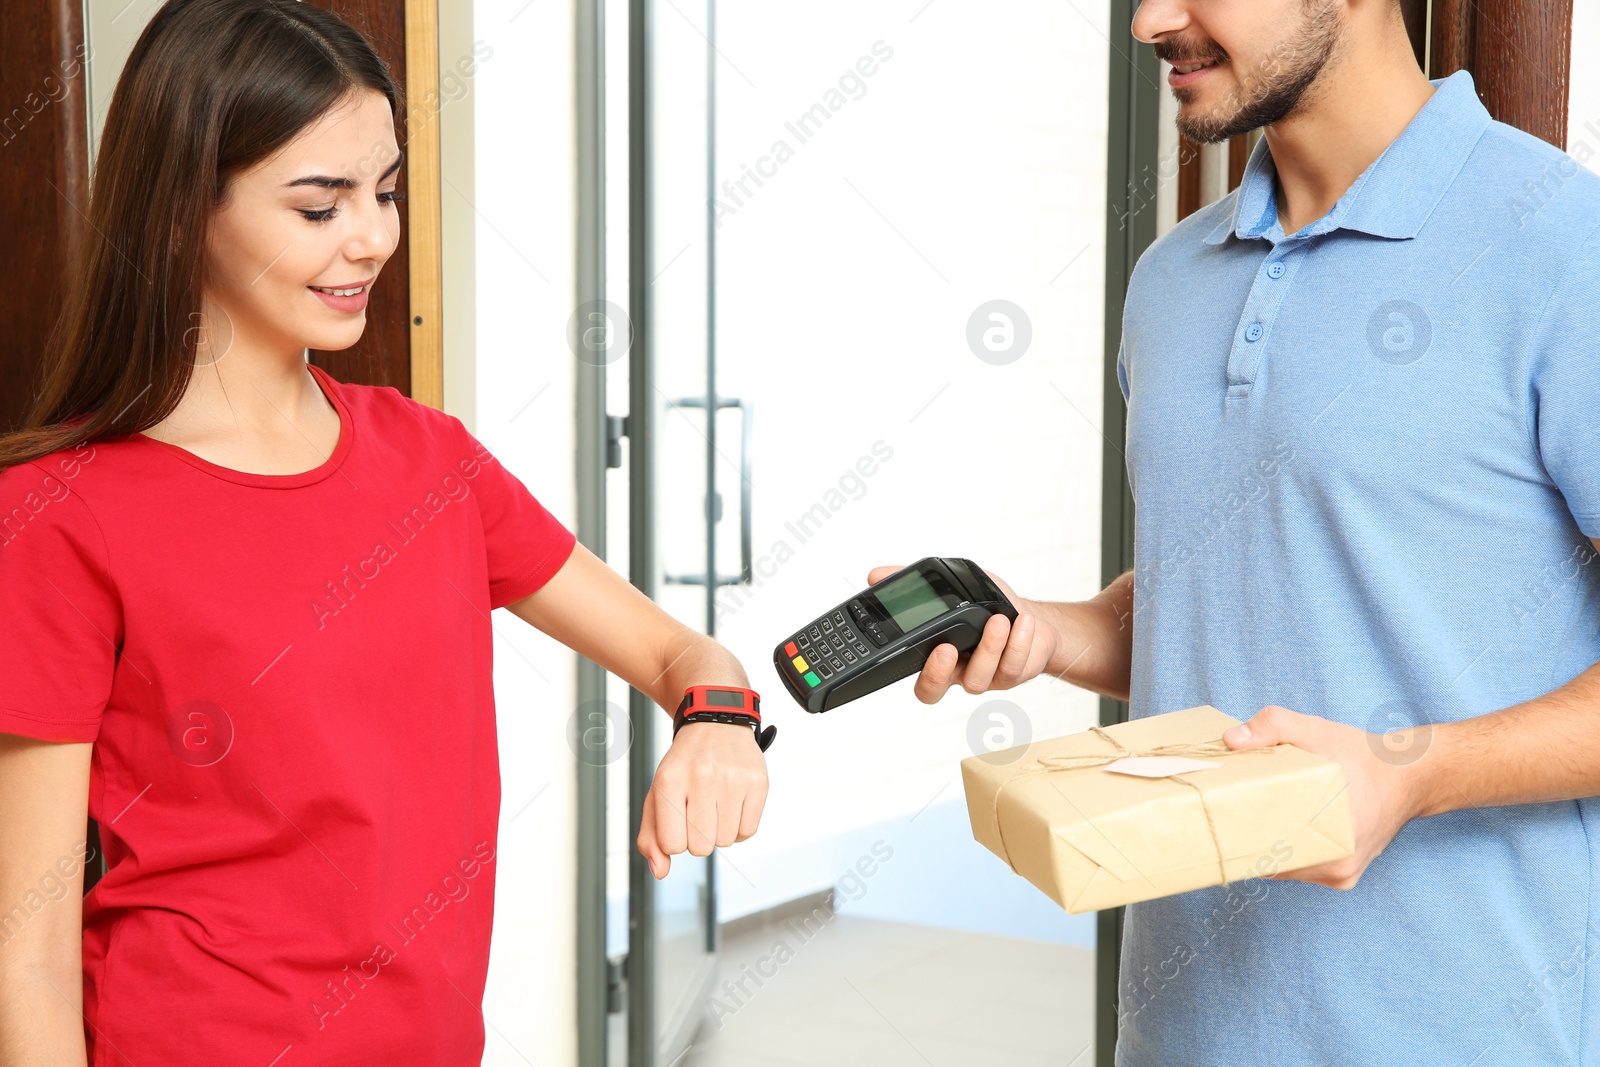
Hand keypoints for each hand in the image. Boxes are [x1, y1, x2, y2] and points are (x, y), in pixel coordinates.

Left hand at [636, 721, 768, 879]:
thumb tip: (660, 872)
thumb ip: (651, 836)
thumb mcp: (658, 794)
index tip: (679, 820)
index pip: (673, 844)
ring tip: (716, 805)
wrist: (715, 724)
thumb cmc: (683, 766)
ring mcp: (733, 779)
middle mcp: (702, 776)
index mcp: (669, 780)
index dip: (675, 840)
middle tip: (698, 811)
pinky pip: (748, 832)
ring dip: (720, 832)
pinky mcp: (758, 782)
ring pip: (725, 842)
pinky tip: (733, 805)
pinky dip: (739, 826)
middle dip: (698, 837)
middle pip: (700, 847)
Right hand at [866, 564, 1059, 703]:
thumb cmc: (990, 609)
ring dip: (989, 648)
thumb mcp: (951, 587)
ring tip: (997, 621)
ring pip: (978, 678)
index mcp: (935, 654)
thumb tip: (875, 576)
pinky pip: (1011, 666)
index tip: (913, 643)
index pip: (914, 673)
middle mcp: (956, 670)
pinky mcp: (1011, 674)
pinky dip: (1018, 643)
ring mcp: (984, 676)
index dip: (911, 666)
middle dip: (937, 673)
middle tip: (946, 648)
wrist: (1033, 622)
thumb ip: (913, 583)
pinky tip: (1021, 622)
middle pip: (933, 689)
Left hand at [1221, 705, 1429, 888]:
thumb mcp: (1314, 730)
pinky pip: (1303, 864)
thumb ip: (1273, 726)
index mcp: (1333, 843)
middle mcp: (1338, 869)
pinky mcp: (1345, 873)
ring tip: (1244, 821)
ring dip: (1268, 846)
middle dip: (1248, 843)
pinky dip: (1288, 847)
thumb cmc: (1360, 754)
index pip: (1268, 859)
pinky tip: (1274, 826)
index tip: (1216, 829)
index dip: (1238, 845)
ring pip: (1288, 867)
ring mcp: (1342, 875)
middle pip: (1275, 865)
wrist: (1409, 773)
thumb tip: (1232, 740)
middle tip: (1222, 820)